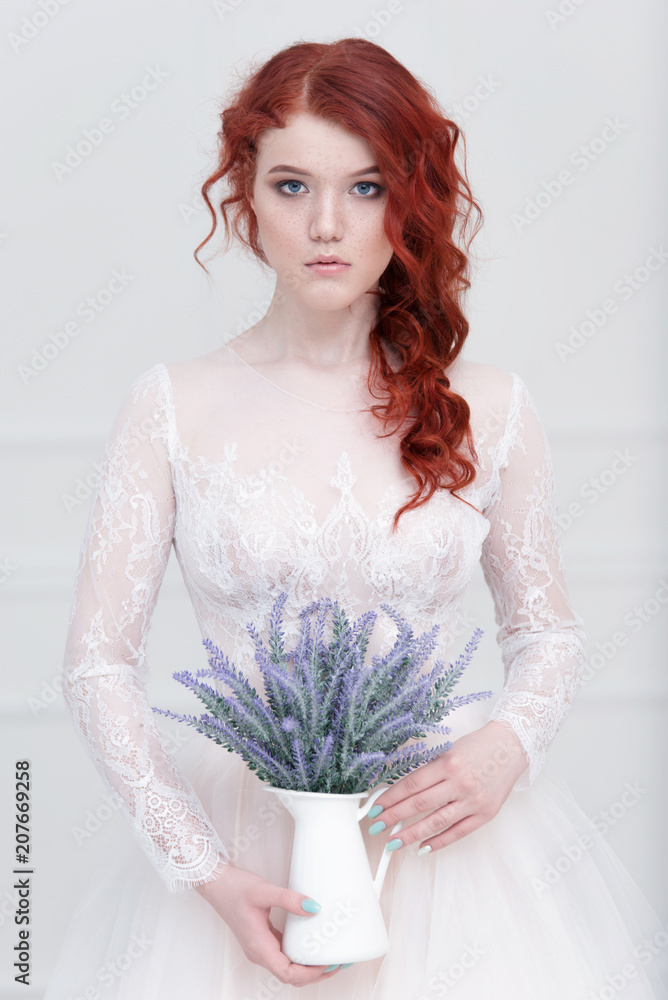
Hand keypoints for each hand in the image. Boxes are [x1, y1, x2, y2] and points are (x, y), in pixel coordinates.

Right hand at [194, 863, 346, 985]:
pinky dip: (300, 954)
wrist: (215, 882)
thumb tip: (313, 908)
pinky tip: (311, 943)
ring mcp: (260, 946)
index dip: (311, 974)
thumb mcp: (263, 891)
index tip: (329, 963)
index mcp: (259, 947)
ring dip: (309, 966)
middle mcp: (259, 952)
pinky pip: (284, 954)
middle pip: (291, 975)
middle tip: (337, 961)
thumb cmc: (233, 889)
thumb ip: (288, 899)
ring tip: (329, 954)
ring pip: (288, 967)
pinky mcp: (262, 938)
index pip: (288, 974)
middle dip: (315, 973)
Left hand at [366, 721, 528, 853]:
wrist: (512, 746)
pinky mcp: (486, 814)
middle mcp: (460, 783)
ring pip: (436, 822)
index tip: (376, 807)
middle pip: (419, 804)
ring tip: (393, 842)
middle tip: (376, 826)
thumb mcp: (449, 751)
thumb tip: (402, 792)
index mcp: (448, 763)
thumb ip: (429, 771)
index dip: (390, 798)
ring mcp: (473, 801)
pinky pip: (458, 833)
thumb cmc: (478, 746)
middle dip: (394, 817)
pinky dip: (439, 842)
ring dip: (411, 834)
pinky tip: (423, 847)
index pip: (412, 785)